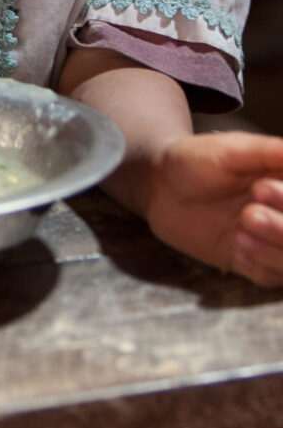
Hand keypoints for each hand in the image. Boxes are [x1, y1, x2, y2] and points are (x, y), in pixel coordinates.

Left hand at [146, 131, 282, 286]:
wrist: (158, 185)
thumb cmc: (194, 160)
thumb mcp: (232, 149)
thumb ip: (270, 152)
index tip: (260, 189)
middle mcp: (282, 212)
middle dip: (282, 229)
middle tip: (248, 214)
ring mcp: (269, 238)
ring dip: (272, 251)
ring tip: (239, 234)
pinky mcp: (251, 261)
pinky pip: (270, 278)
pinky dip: (258, 267)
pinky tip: (236, 250)